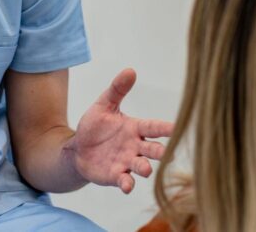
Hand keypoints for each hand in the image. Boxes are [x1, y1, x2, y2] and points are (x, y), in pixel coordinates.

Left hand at [66, 69, 173, 193]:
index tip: (177, 128)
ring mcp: (127, 162)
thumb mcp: (104, 104)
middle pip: (153, 149)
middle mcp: (135, 146)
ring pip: (142, 166)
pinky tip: (127, 185)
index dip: (165, 128)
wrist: (78, 149)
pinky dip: (127, 183)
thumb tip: (130, 70)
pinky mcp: (116, 176)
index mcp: (135, 128)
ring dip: (146, 168)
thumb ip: (117, 89)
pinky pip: (125, 181)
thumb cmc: (95, 126)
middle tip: (167, 154)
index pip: (153, 127)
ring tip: (147, 169)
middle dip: (160, 152)